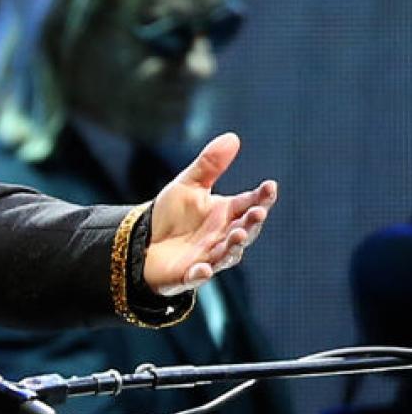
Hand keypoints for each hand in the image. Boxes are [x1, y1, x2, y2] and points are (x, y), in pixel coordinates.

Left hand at [145, 132, 277, 295]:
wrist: (144, 241)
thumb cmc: (172, 214)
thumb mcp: (188, 185)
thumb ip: (210, 165)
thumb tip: (233, 137)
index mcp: (226, 214)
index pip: (249, 204)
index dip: (261, 197)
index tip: (270, 186)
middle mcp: (223, 237)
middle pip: (244, 231)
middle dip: (251, 223)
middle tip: (257, 212)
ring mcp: (208, 257)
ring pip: (227, 255)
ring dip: (233, 247)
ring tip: (237, 235)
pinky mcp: (187, 274)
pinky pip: (197, 276)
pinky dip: (201, 274)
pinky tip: (203, 268)